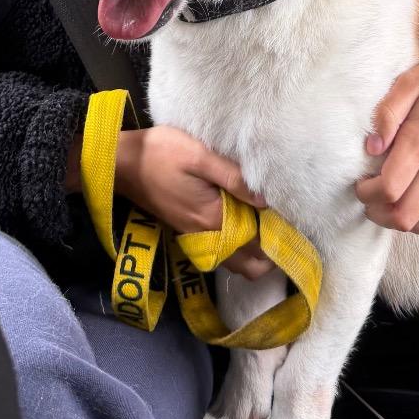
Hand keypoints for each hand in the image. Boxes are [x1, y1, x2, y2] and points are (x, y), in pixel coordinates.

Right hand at [114, 125, 273, 278]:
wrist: (120, 163)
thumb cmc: (161, 153)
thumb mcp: (200, 156)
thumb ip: (234, 178)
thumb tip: (268, 199)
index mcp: (214, 219)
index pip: (258, 245)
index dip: (281, 238)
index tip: (298, 224)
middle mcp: (207, 236)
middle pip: (249, 264)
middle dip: (272, 253)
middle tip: (287, 227)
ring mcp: (195, 236)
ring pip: (234, 261)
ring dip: (255, 252)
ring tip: (270, 224)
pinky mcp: (186, 230)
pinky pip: (220, 251)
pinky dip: (237, 246)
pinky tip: (244, 221)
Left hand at [355, 38, 418, 234]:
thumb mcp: (415, 78)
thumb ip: (389, 112)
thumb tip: (371, 146)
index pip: (389, 188)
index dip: (366, 193)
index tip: (359, 181)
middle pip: (404, 216)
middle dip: (377, 212)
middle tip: (367, 196)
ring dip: (397, 220)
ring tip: (385, 201)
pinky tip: (409, 195)